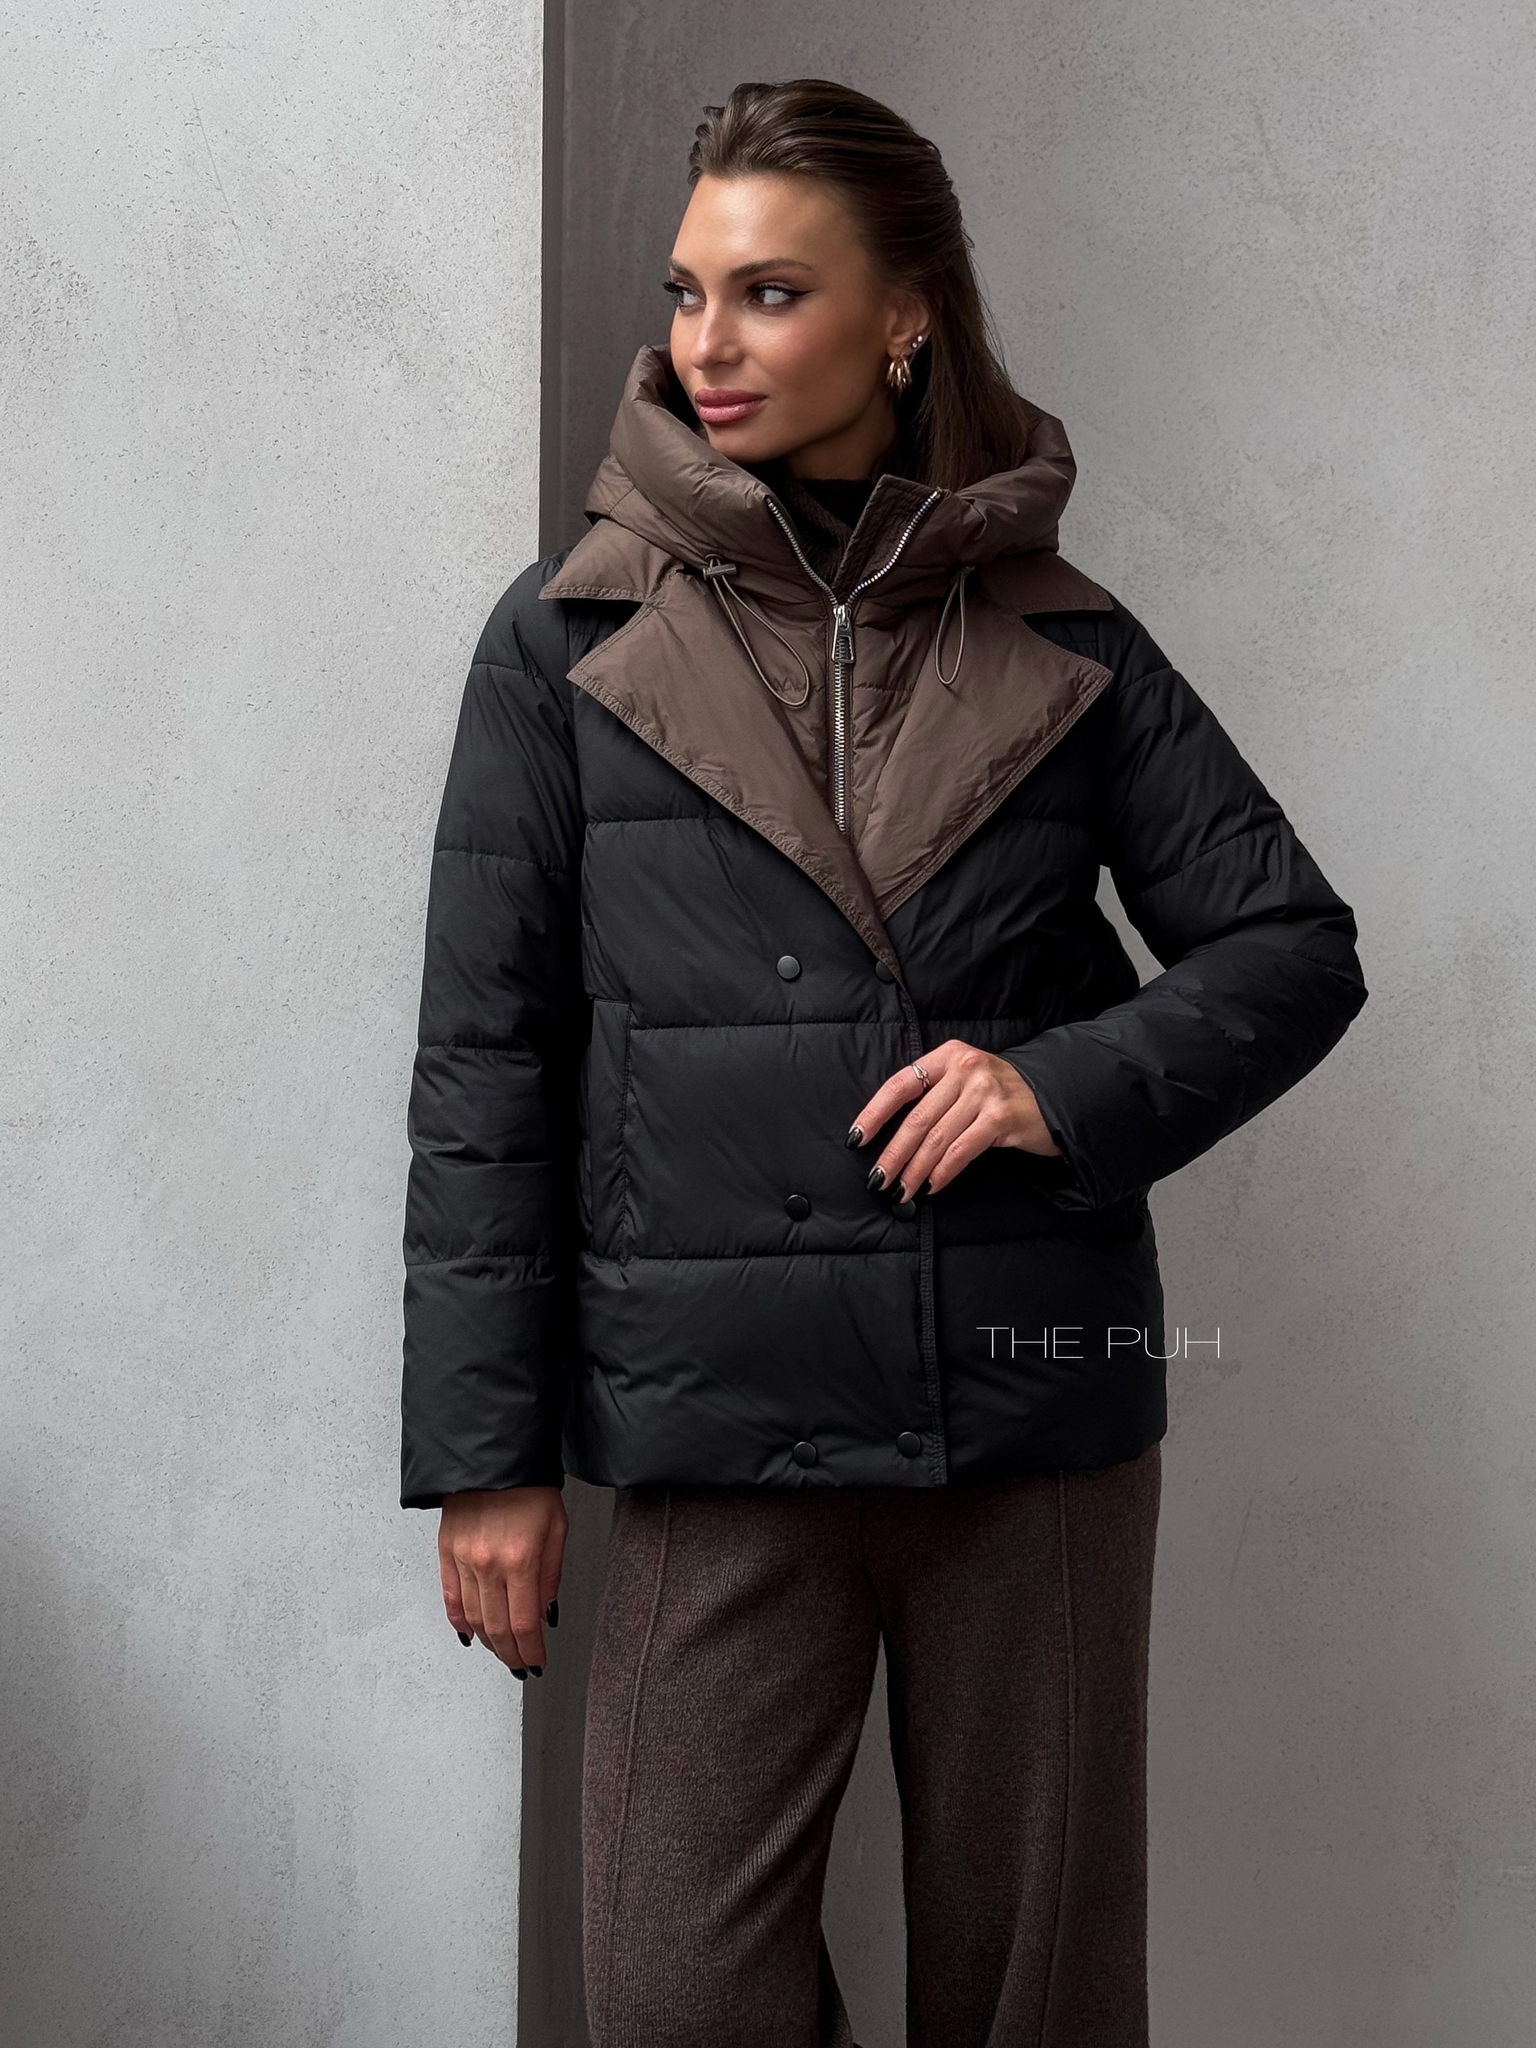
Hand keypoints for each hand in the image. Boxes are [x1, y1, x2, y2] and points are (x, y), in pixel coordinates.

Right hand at [439, 1486, 565, 1675]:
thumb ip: (550, 1575)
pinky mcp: (446, 1551)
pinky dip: (459, 1620)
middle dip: (510, 1653)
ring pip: (473, 1618)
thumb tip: (544, 1613)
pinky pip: (451, 1596)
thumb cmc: (530, 1485)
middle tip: (520, 1664)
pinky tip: (470, 1633)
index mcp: (520, 1559)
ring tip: (500, 1650)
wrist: (493, 1454)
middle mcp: (488, 1564)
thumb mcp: (557, 1528)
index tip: (537, 1662)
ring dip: (488, 1641)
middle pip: (496, 1628)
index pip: (523, 1624)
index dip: (530, 1650)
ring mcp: (463, 1559)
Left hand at [847, 1040, 1061, 1199]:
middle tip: (877, 1179)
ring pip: (937, 1137)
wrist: (1055, 1095)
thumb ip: (934, 1095)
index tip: (856, 1139)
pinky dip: (943, 1171)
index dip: (874, 1114)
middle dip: (893, 1153)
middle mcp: (966, 1068)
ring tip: (901, 1190)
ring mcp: (985, 1092)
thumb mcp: (966, 1079)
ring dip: (915, 1169)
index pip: (900, 1085)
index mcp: (948, 1056)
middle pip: (917, 1117)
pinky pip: (961, 1150)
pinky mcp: (1001, 1117)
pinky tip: (932, 1185)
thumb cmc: (1001, 1092)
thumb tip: (892, 1137)